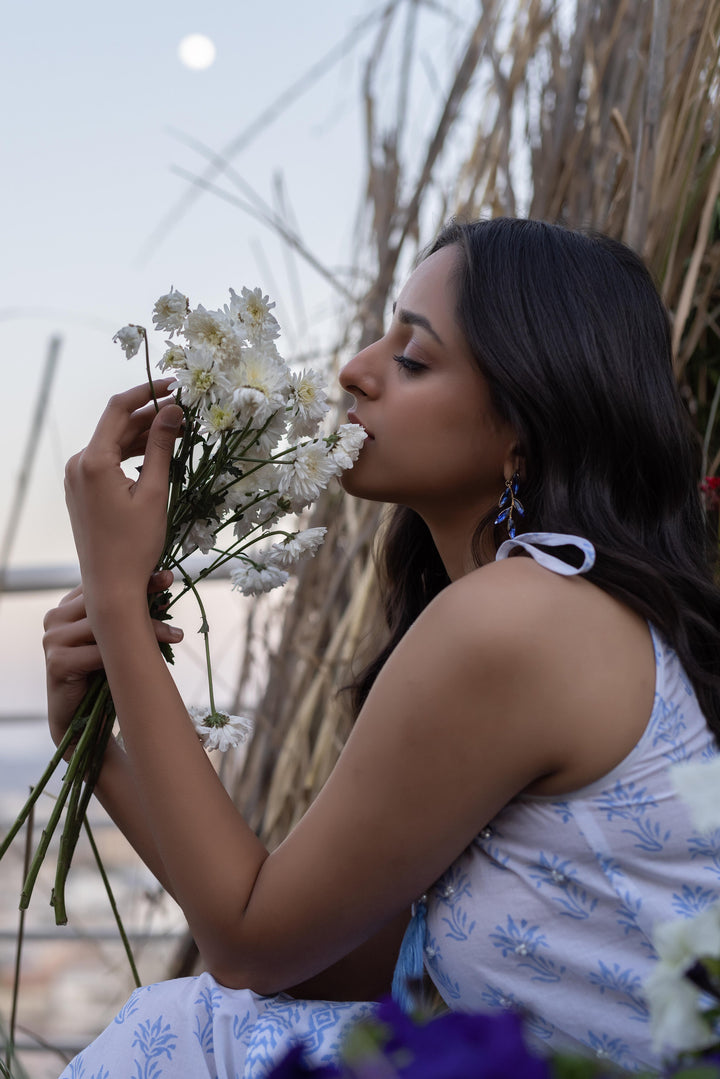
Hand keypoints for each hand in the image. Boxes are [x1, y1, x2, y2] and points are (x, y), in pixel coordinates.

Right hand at [43, 572, 182, 754]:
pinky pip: (99, 654)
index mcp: (65, 608)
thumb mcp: (115, 639)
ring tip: (175, 634)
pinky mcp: (56, 663)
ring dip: (146, 629)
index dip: (135, 582)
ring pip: (107, 627)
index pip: (101, 587)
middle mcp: (54, 619)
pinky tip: (152, 658)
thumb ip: (125, 613)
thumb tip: (165, 586)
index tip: (165, 577)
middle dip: (142, 599)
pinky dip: (128, 656)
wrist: (81, 723)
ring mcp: (52, 640)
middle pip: (105, 603)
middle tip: (171, 591)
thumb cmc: (103, 676)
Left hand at [64, 381, 182, 614]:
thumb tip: (173, 410)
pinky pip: (107, 461)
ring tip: (178, 436)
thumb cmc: (135, 544)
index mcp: (92, 461)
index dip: (147, 392)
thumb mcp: (154, 493)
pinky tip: (156, 457)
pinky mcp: (82, 491)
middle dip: (150, 417)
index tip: (174, 385)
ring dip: (143, 436)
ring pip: (113, 443)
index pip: (119, 409)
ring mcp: (77, 478)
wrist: (111, 586)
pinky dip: (131, 454)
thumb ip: (162, 447)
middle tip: (186, 415)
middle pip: (116, 426)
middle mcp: (78, 465)